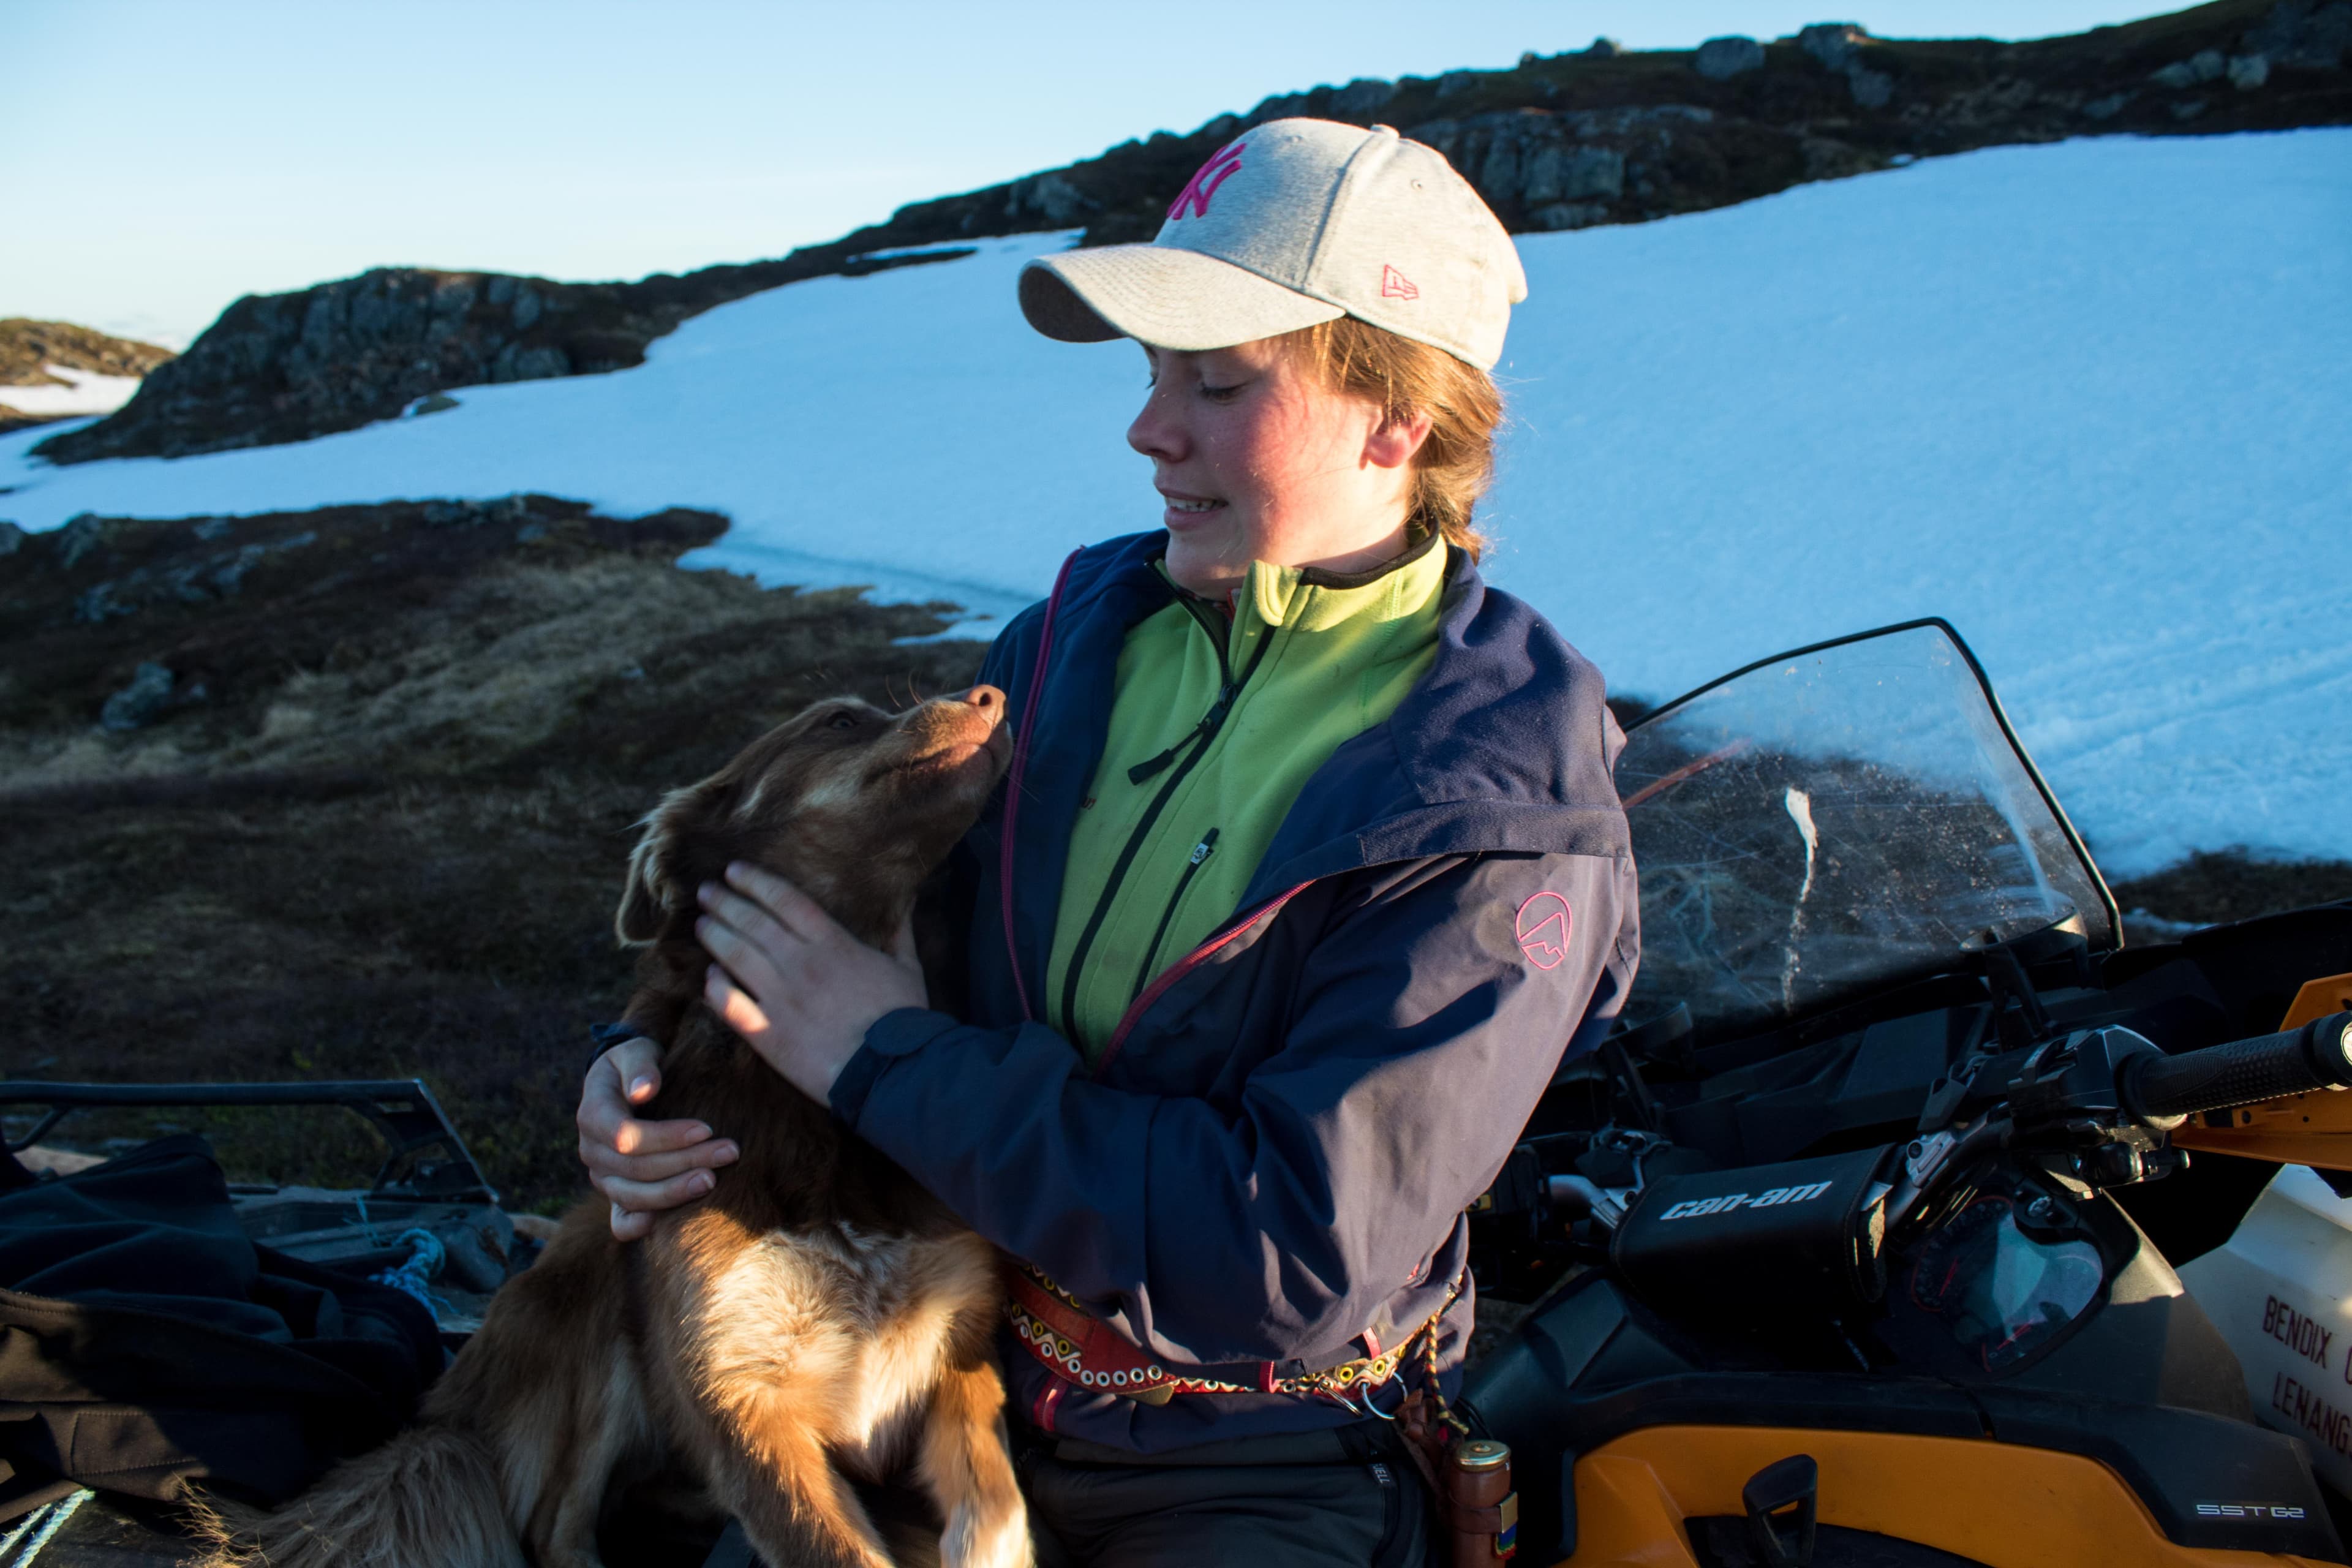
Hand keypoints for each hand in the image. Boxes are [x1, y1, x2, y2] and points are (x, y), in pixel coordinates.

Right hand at [576, 1035, 738, 1240]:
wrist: (628, 1083)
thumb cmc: (635, 1063)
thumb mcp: (635, 1051)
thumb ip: (640, 1066)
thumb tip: (644, 1089)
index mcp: (592, 1115)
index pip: (625, 1137)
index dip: (666, 1137)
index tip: (706, 1128)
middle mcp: (592, 1151)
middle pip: (635, 1169)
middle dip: (684, 1162)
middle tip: (729, 1152)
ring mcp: (602, 1176)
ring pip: (633, 1196)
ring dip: (675, 1192)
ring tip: (713, 1180)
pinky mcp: (616, 1192)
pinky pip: (620, 1221)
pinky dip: (640, 1226)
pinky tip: (668, 1223)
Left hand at [697, 862, 925, 1103]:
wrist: (893, 1070)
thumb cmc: (903, 1018)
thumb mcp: (907, 967)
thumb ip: (898, 931)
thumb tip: (904, 898)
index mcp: (832, 944)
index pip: (785, 900)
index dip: (756, 882)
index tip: (735, 871)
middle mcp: (800, 964)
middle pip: (752, 922)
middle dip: (725, 902)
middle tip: (706, 892)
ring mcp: (780, 998)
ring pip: (735, 956)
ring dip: (715, 936)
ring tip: (702, 924)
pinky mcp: (769, 1033)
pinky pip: (731, 1005)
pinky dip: (715, 988)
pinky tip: (708, 978)